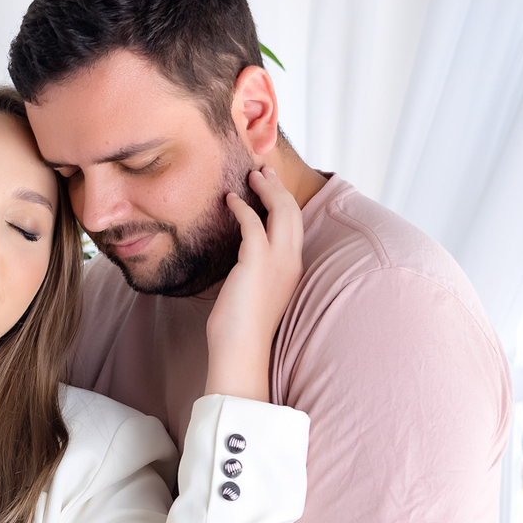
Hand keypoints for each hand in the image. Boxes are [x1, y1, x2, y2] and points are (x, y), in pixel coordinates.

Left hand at [204, 165, 303, 400]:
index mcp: (292, 269)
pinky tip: (229, 201)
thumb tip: (238, 262)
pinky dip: (241, 207)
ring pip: (280, 210)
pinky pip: (252, 222)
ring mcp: (277, 261)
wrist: (241, 351)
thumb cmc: (240, 329)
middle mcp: (291, 261)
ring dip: (266, 189)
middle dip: (278, 187)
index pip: (294, 227)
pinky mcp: (257, 261)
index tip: (270, 188)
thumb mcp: (252, 293)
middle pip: (292, 211)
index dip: (283, 203)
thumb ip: (252, 273)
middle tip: (263, 171)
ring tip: (250, 176)